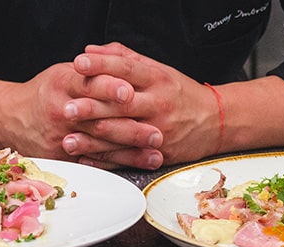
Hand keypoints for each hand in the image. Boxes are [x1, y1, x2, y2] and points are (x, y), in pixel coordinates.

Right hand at [0, 62, 163, 168]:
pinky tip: (136, 164)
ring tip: (155, 152)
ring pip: (100, 144)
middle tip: (157, 132)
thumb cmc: (46, 92)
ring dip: (131, 150)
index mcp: (62, 83)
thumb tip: (127, 64)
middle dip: (130, 127)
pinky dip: (117, 164)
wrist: (12, 117)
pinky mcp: (62, 156)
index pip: (90, 84)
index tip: (131, 92)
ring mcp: (61, 136)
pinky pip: (92, 161)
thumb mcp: (65, 72)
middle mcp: (61, 110)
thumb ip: (95, 69)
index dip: (110, 88)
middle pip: (99, 119)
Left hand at [65, 42, 222, 166]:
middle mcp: (159, 103)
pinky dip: (104, 160)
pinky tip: (85, 158)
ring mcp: (159, 130)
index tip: (79, 63)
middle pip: (122, 104)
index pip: (127, 69)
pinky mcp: (159, 152)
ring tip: (68, 140)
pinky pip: (128, 158)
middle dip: (92, 107)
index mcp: (158, 79)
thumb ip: (124, 58)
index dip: (102, 65)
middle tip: (67, 108)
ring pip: (122, 135)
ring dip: (93, 139)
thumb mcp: (158, 69)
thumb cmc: (182, 94)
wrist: (217, 122)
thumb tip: (91, 50)